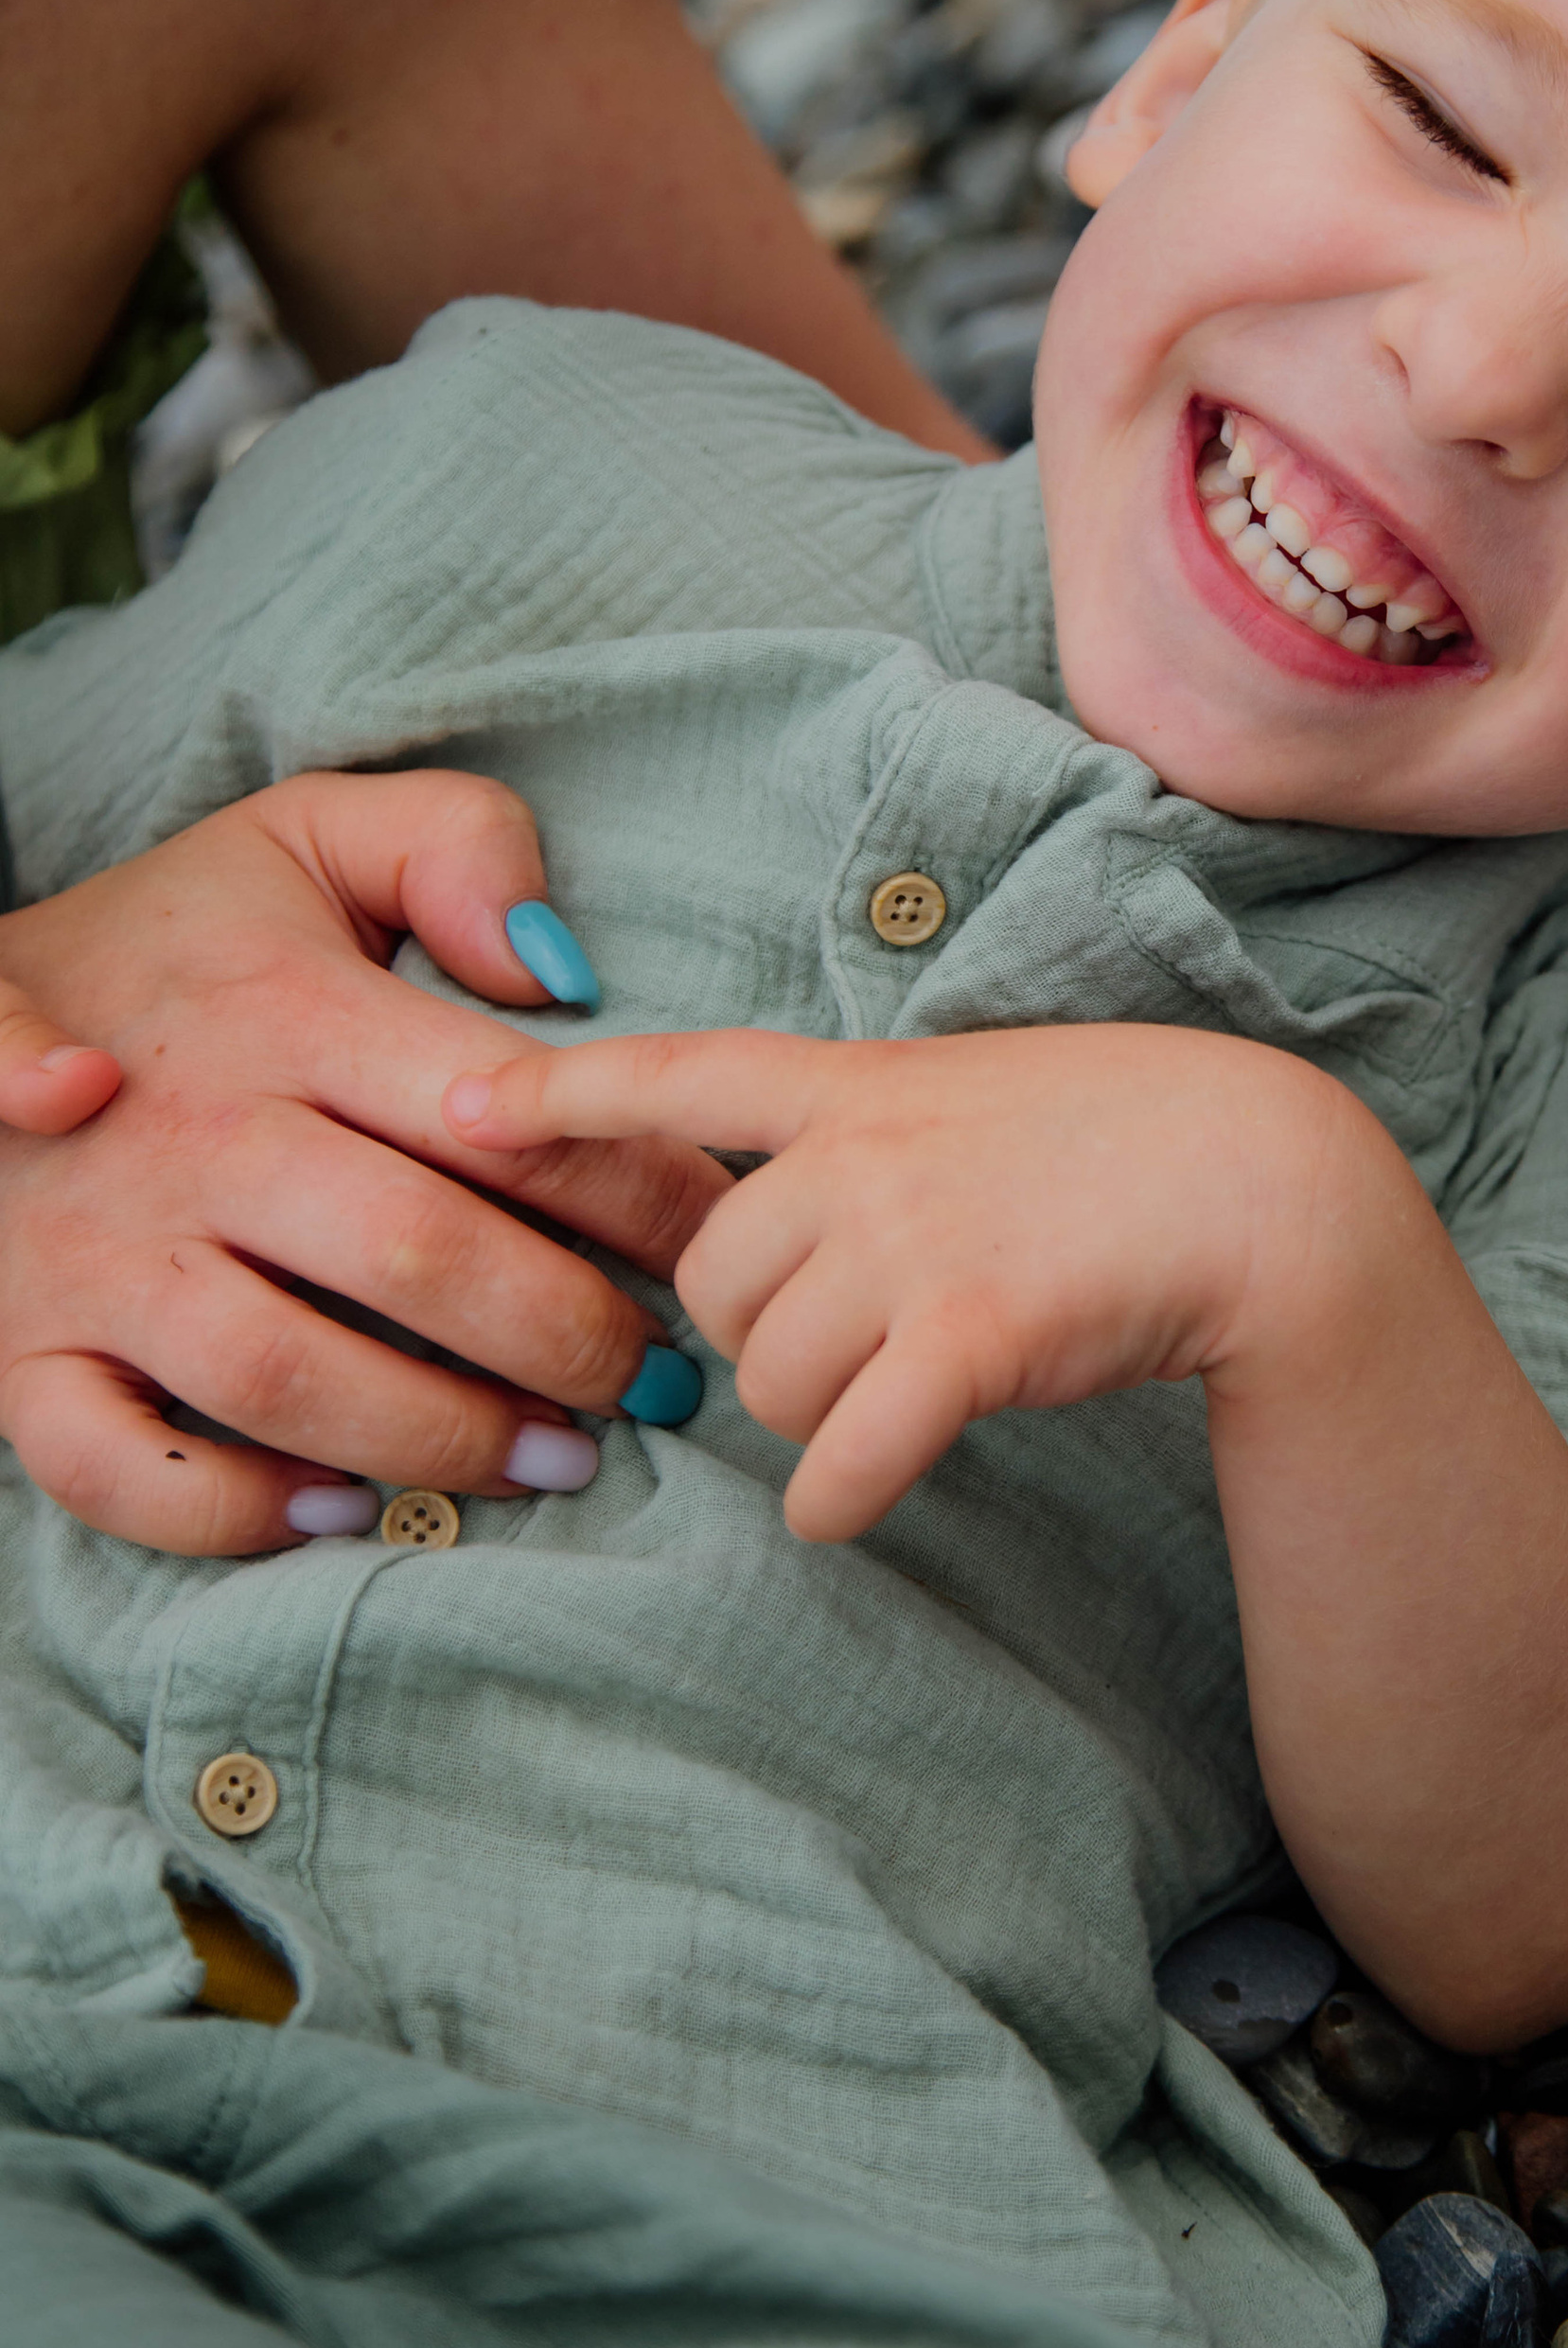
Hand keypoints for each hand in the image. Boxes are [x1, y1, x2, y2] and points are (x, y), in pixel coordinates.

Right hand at [0, 774, 728, 1552]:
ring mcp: (101, 1258)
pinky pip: (120, 1469)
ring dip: (440, 1435)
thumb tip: (563, 962)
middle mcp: (198, 1139)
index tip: (719, 1250)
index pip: (505, 1117)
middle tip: (656, 1383)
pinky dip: (228, 1509)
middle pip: (416, 1259)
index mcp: (287, 1015)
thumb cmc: (170, 943)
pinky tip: (338, 1507)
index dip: (639, 1195)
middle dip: (568, 1337)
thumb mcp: (304, 838)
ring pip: (286, 1376)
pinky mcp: (23, 1354)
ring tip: (555, 1460)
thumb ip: (454, 847)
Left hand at [446, 1022, 1375, 1540]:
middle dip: (762, 1340)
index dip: (564, 1090)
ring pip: (768, 1384)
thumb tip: (779, 1228)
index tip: (459, 1105)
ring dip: (818, 1418)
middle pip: (712, 1288)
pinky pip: (839, 1464)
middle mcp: (866, 1152)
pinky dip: (842, 1498)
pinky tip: (875, 1486)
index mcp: (862, 1083)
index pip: (685, 1072)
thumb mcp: (979, 1095)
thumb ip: (870, 1136)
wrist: (1262, 1186)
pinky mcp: (967, 1335)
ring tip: (911, 1389)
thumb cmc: (1130, 1145)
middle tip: (859, 1344)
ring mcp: (912, 1239)